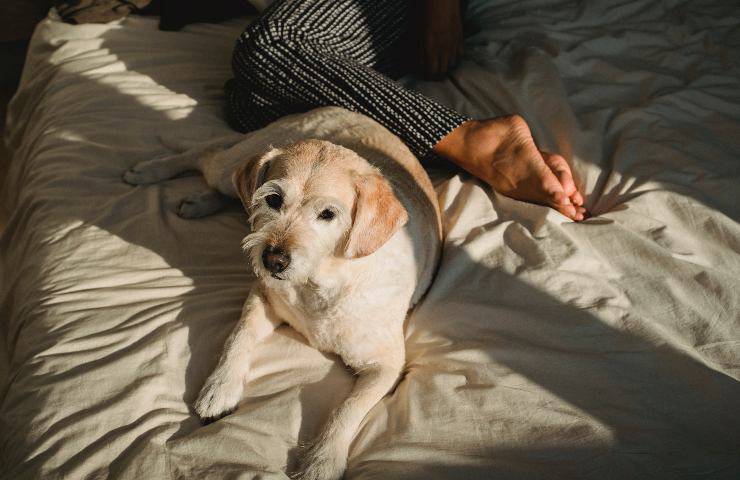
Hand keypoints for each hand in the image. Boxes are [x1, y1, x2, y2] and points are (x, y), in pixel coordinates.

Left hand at [420, 0, 462, 79]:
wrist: (442, 0)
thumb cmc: (426, 13)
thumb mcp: (416, 33)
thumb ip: (418, 50)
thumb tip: (418, 63)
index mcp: (431, 48)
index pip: (430, 72)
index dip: (426, 77)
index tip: (423, 77)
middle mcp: (443, 49)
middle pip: (442, 72)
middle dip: (435, 76)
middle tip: (430, 76)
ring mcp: (453, 44)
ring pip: (452, 65)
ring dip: (445, 69)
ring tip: (439, 69)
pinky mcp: (460, 38)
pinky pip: (459, 55)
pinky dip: (454, 60)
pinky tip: (449, 59)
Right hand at [434, 115, 587, 220]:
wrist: (467, 144)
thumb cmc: (494, 132)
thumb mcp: (518, 127)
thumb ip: (534, 141)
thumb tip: (542, 157)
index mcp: (526, 163)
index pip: (544, 180)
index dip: (557, 191)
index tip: (566, 200)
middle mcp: (521, 180)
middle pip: (546, 195)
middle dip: (564, 205)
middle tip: (580, 215)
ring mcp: (514, 188)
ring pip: (539, 199)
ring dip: (557, 207)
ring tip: (573, 214)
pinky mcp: (509, 191)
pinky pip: (531, 198)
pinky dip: (544, 202)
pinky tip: (554, 205)